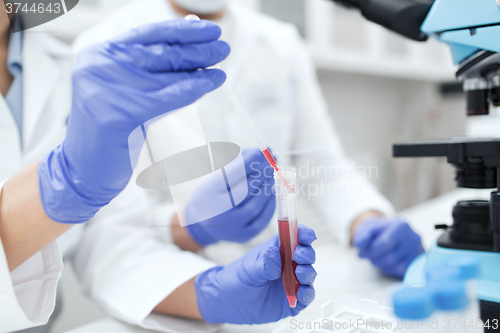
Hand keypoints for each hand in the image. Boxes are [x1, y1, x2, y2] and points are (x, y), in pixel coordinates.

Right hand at [38, 20, 229, 222]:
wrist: (84, 169)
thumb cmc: (110, 133)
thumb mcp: (127, 92)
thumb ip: (153, 71)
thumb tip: (192, 49)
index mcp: (100, 55)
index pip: (147, 34)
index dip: (181, 30)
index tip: (207, 30)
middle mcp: (100, 65)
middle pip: (160, 52)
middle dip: (196, 49)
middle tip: (222, 48)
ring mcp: (107, 87)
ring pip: (167, 74)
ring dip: (200, 68)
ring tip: (220, 66)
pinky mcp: (120, 112)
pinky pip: (168, 97)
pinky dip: (193, 88)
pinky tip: (210, 82)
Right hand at [185, 148, 275, 245]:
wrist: (201, 224)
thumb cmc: (211, 194)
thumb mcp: (215, 176)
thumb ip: (237, 164)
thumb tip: (261, 153)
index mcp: (207, 194)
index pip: (231, 175)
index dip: (250, 162)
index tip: (263, 151)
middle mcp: (217, 213)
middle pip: (245, 191)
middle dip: (261, 174)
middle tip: (271, 162)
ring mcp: (230, 227)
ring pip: (254, 206)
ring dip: (267, 188)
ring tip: (272, 176)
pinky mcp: (242, 237)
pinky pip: (261, 221)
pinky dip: (270, 205)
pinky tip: (272, 193)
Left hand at [195, 225, 316, 323]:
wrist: (230, 302)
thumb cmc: (238, 279)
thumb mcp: (248, 269)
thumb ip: (263, 264)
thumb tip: (275, 253)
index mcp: (279, 249)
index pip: (296, 237)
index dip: (304, 234)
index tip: (307, 236)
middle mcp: (289, 263)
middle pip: (306, 254)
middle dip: (306, 253)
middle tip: (299, 255)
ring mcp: (293, 281)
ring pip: (309, 274)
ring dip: (308, 272)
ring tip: (299, 273)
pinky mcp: (295, 299)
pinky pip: (307, 295)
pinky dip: (307, 293)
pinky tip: (301, 292)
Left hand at [353, 218, 424, 278]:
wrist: (393, 233)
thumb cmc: (379, 231)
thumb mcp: (368, 228)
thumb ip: (362, 234)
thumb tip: (359, 244)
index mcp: (401, 225)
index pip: (384, 243)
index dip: (370, 251)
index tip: (361, 252)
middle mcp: (413, 237)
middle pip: (390, 257)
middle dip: (374, 259)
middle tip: (366, 256)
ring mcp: (418, 251)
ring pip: (395, 266)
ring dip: (380, 264)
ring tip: (375, 257)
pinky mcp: (417, 262)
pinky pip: (400, 271)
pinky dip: (389, 268)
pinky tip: (385, 261)